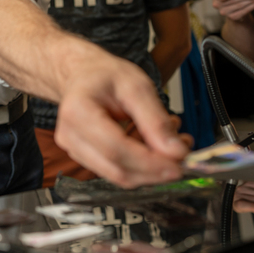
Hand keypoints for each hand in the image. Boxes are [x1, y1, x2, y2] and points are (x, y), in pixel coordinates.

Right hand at [53, 54, 191, 187]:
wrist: (82, 76)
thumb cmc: (104, 76)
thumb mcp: (136, 86)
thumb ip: (156, 120)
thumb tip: (175, 152)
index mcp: (78, 111)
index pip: (115, 149)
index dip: (149, 162)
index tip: (179, 161)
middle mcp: (70, 136)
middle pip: (117, 169)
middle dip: (155, 170)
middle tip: (183, 156)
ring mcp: (75, 151)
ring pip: (119, 176)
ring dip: (151, 170)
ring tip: (171, 145)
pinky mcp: (85, 159)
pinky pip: (117, 172)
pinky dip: (142, 167)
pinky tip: (155, 148)